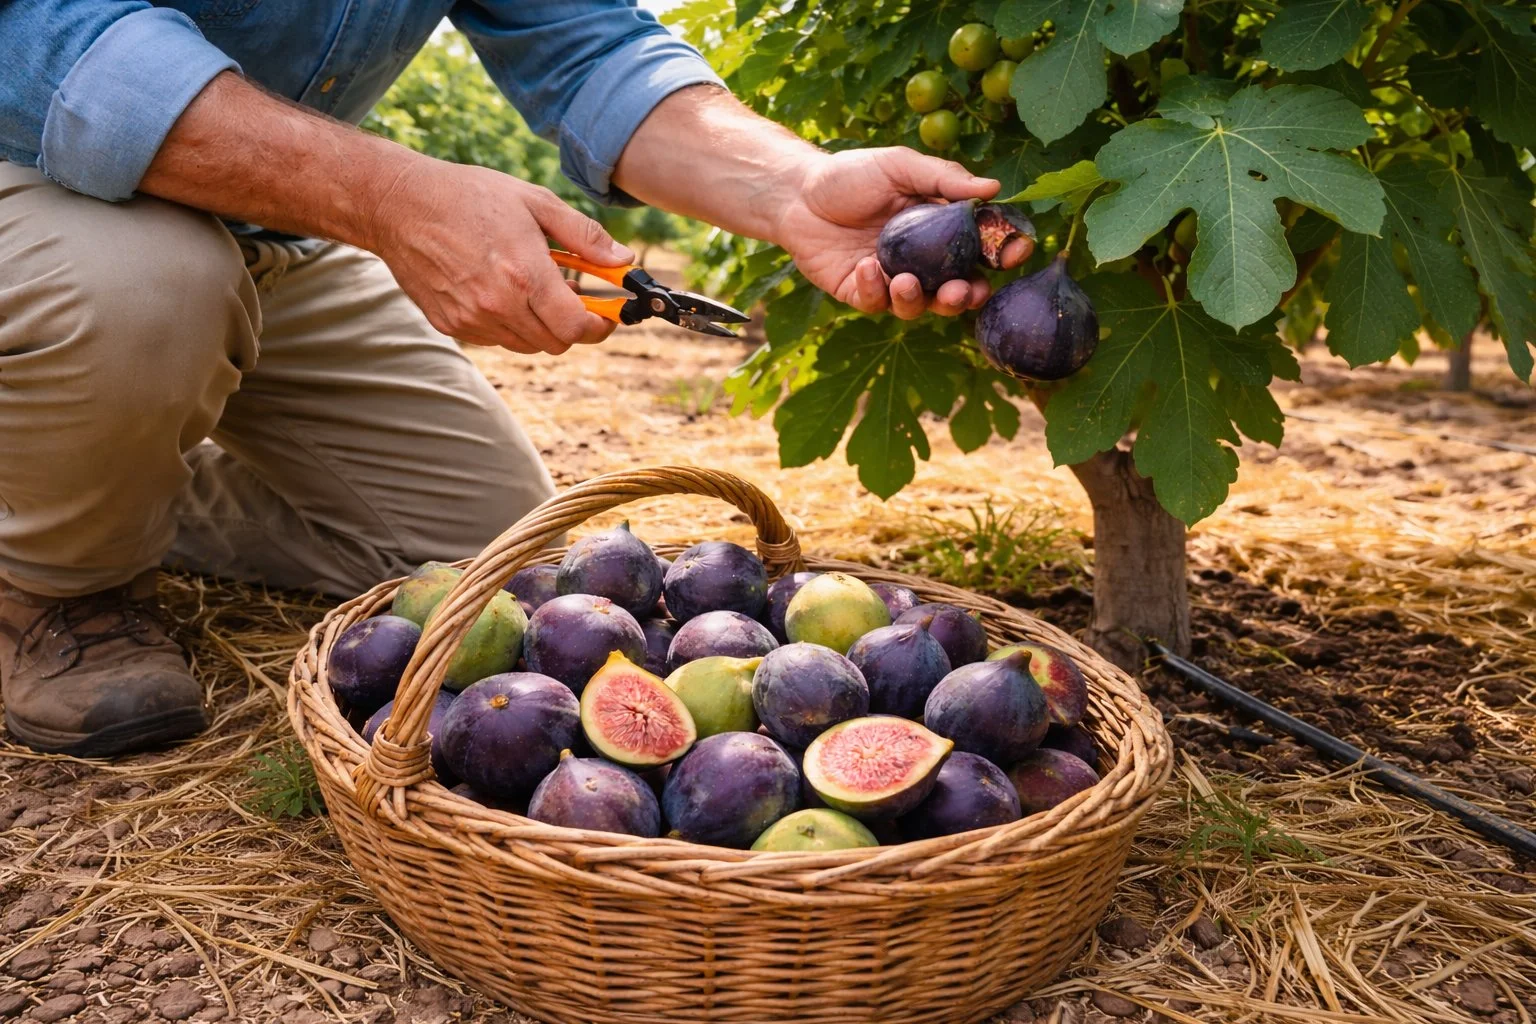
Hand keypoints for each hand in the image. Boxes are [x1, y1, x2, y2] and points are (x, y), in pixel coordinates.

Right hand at [366, 157, 632, 353]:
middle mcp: (497, 304)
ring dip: (539, 325)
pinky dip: (507, 323)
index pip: (575, 328)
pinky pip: (495, 338)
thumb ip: (584, 235)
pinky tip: (499, 289)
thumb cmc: (470, 196)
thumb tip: (623, 259)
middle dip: (571, 325)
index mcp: (523, 274)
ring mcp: (471, 319)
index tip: (605, 315)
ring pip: (525, 344)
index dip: (598, 326)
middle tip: (570, 296)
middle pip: (555, 343)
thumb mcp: (535, 202)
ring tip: (531, 287)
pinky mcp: (450, 325)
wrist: (399, 205)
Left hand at [774, 148, 1032, 318]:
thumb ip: (944, 178)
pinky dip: (874, 290)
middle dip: (963, 297)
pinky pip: (876, 304)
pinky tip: (864, 268)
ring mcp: (892, 280)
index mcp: (940, 229)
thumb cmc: (850, 175)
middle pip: (956, 290)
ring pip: (918, 306)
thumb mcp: (900, 166)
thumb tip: (993, 188)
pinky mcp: (861, 294)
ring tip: (904, 282)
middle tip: (961, 292)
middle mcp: (921, 260)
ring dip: (918, 300)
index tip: (1015, 254)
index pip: (980, 249)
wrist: (797, 193)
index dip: (1001, 255)